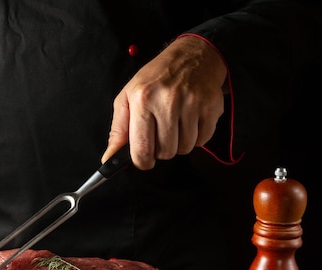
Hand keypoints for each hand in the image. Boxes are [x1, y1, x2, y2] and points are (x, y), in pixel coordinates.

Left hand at [102, 35, 226, 169]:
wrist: (192, 56)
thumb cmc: (156, 79)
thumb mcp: (128, 97)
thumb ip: (118, 130)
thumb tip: (110, 158)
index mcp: (142, 99)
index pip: (141, 149)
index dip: (142, 161)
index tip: (143, 159)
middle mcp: (168, 101)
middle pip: (165, 152)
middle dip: (161, 149)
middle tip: (160, 132)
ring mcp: (192, 104)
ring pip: (185, 149)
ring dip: (179, 143)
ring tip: (175, 124)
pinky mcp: (211, 107)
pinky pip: (203, 141)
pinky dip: (196, 137)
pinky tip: (190, 121)